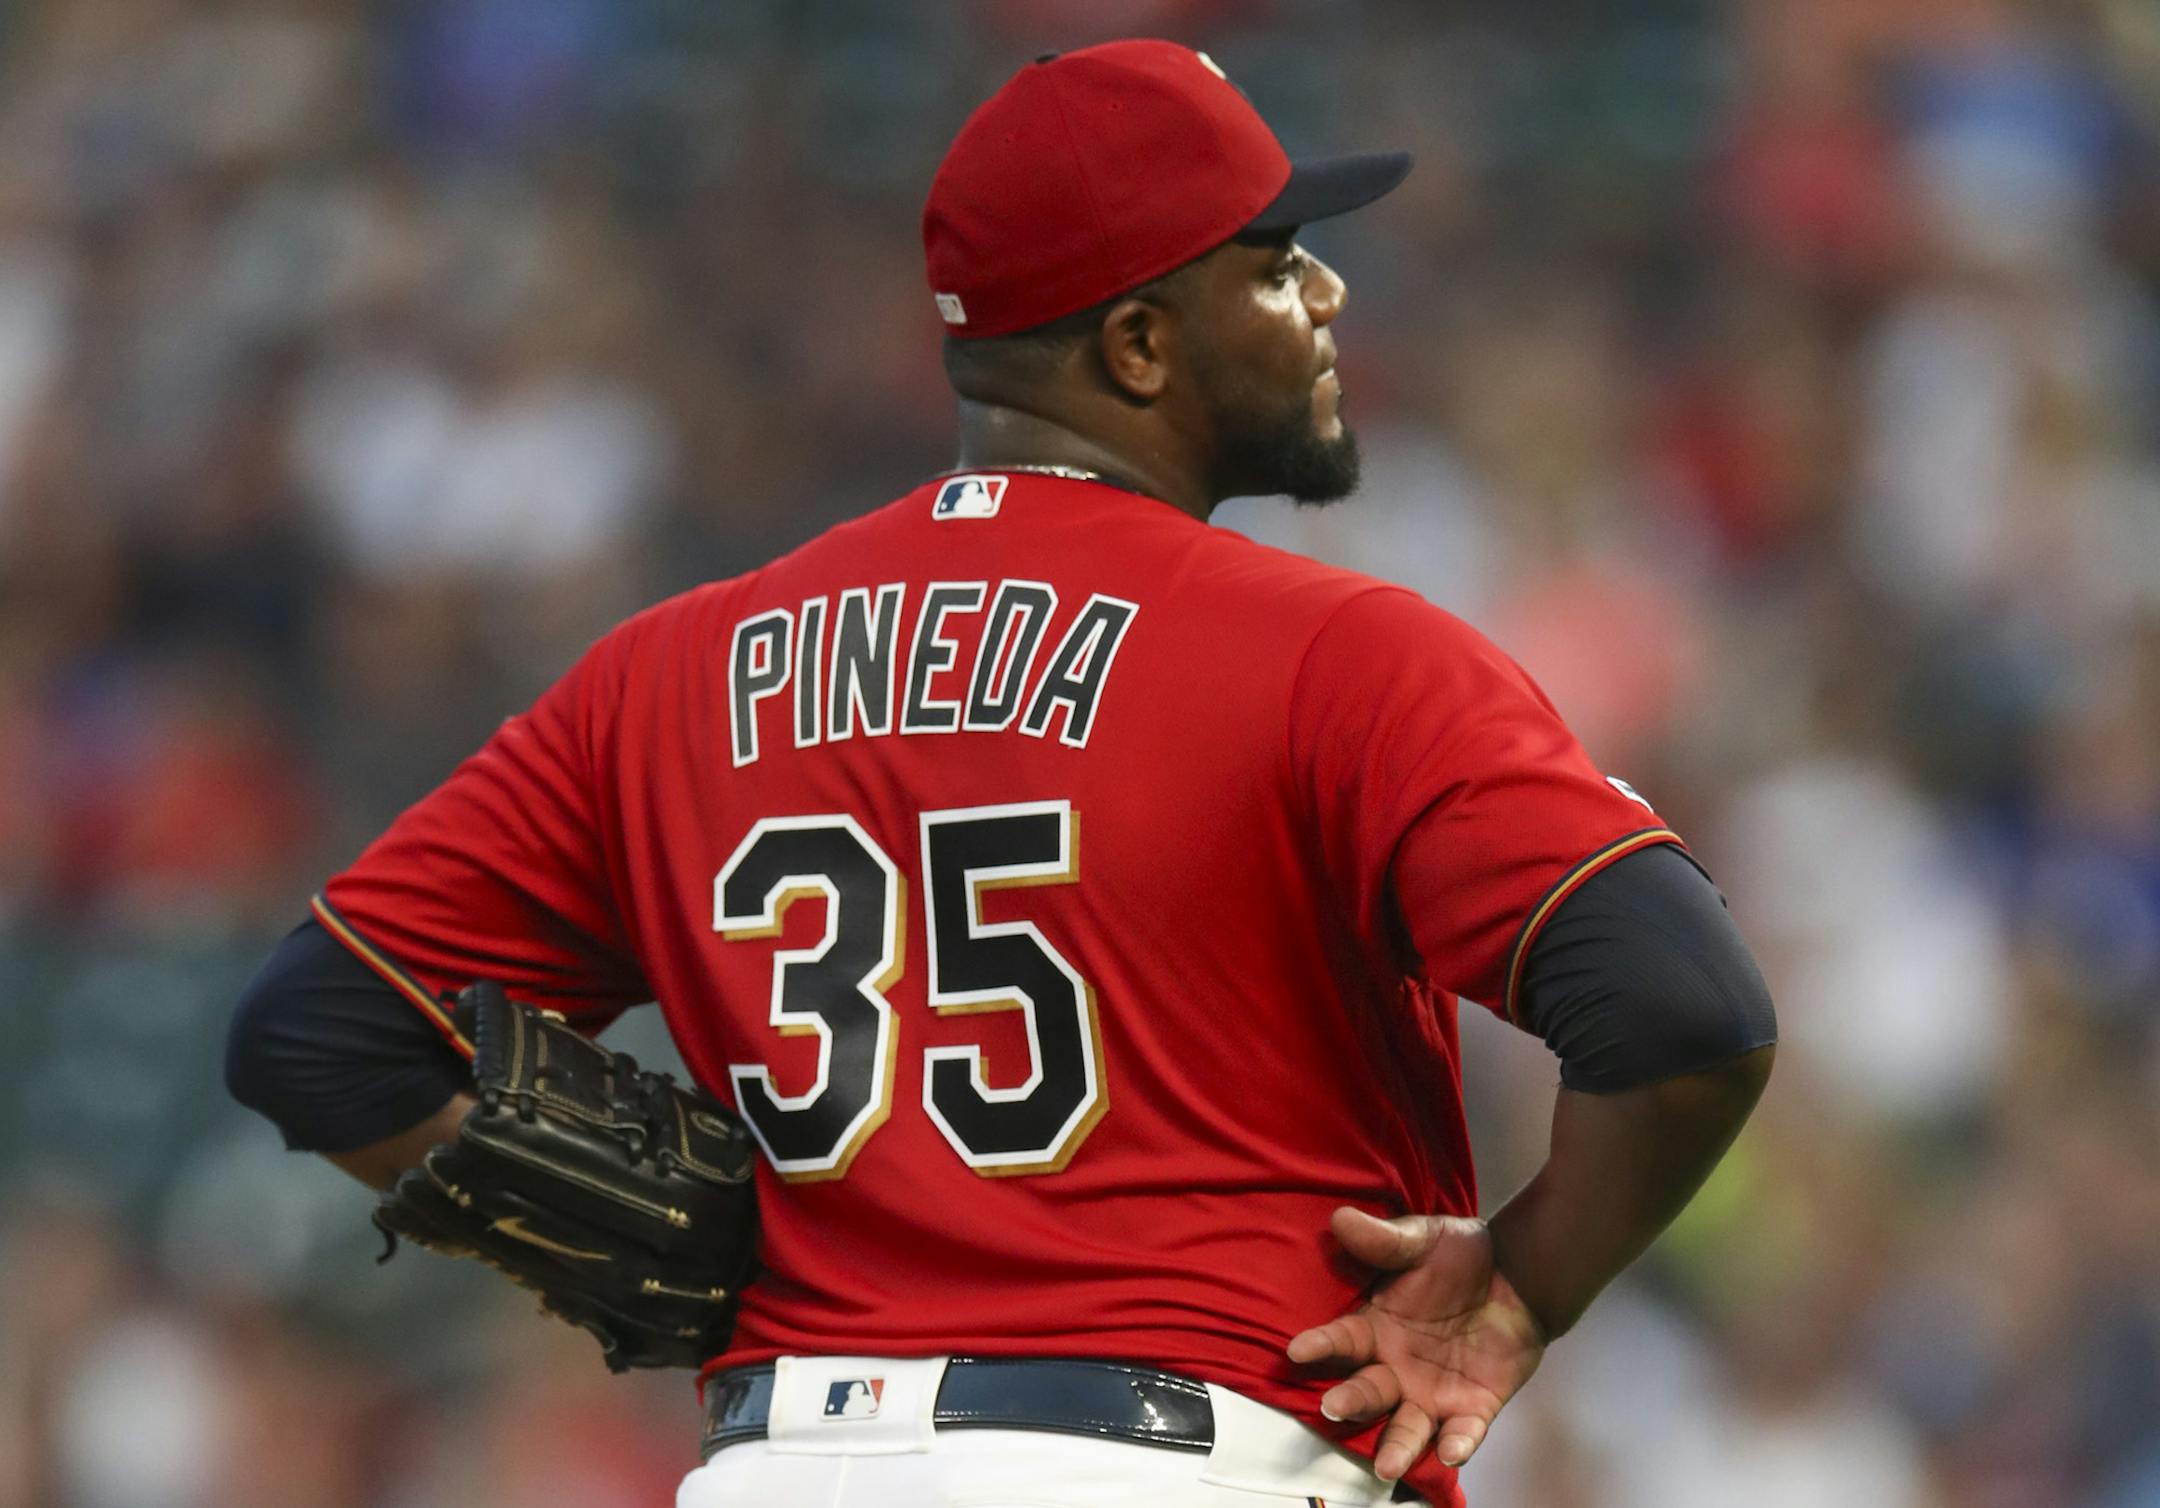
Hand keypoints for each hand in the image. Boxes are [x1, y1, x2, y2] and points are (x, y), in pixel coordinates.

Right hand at [1287, 1207, 1547, 1480]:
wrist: (1520, 1276)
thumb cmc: (1461, 1256)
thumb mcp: (1423, 1240)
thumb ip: (1385, 1240)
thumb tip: (1341, 1219)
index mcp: (1377, 1328)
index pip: (1341, 1341)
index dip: (1320, 1345)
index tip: (1298, 1350)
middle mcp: (1396, 1368)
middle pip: (1367, 1392)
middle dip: (1350, 1402)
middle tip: (1333, 1407)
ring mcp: (1433, 1393)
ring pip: (1408, 1428)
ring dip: (1397, 1446)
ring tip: (1387, 1465)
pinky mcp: (1473, 1409)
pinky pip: (1463, 1433)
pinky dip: (1457, 1444)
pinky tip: (1453, 1451)